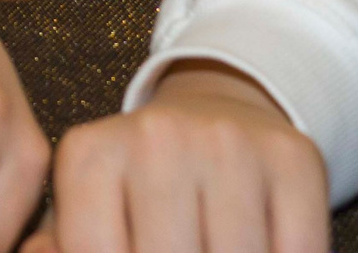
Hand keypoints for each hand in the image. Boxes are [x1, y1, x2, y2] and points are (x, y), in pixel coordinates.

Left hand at [19, 62, 326, 252]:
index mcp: (89, 155)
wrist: (222, 118)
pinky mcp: (293, 158)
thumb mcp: (88, 212)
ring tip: (207, 250)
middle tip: (178, 252)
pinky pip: (296, 251)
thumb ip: (61, 245)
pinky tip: (261, 248)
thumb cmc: (142, 188)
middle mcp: (155, 138)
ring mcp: (228, 145)